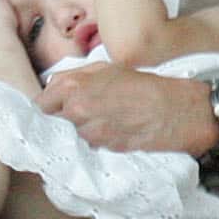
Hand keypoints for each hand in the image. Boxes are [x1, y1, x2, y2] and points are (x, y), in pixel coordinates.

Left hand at [39, 67, 216, 155]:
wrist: (176, 109)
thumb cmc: (144, 84)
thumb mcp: (108, 69)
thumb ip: (77, 78)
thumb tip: (55, 88)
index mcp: (73, 86)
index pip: (42, 104)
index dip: (50, 105)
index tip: (58, 107)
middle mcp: (77, 110)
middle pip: (55, 122)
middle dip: (67, 118)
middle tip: (87, 113)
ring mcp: (90, 132)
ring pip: (75, 135)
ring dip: (85, 130)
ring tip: (108, 120)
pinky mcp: (104, 149)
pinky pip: (93, 146)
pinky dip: (100, 140)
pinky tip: (117, 130)